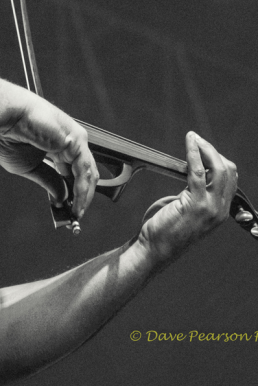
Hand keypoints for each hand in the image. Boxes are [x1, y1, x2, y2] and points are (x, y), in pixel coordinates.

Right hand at [0, 96, 98, 218]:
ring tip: (76, 214)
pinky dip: (82, 189)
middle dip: (81, 196)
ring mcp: (75, 139)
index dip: (71, 191)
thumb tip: (62, 198)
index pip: (72, 171)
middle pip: (83, 173)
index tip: (68, 209)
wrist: (6, 117)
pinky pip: (84, 170)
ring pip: (87, 173)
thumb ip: (48, 181)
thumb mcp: (28, 167)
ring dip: (84, 196)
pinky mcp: (76, 141)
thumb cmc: (9, 135)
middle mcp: (69, 141)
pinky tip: (76, 202)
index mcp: (57, 144)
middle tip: (75, 215)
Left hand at [136, 132, 236, 262]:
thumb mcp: (186, 209)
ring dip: (204, 148)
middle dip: (213, 151)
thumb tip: (191, 169)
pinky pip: (198, 172)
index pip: (230, 178)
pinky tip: (189, 144)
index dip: (218, 159)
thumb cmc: (165, 228)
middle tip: (196, 139)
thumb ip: (193, 192)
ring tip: (192, 137)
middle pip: (228, 171)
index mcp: (221, 211)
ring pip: (218, 169)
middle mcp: (220, 209)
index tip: (202, 148)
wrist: (156, 248)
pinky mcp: (196, 204)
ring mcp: (211, 208)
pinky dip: (194, 154)